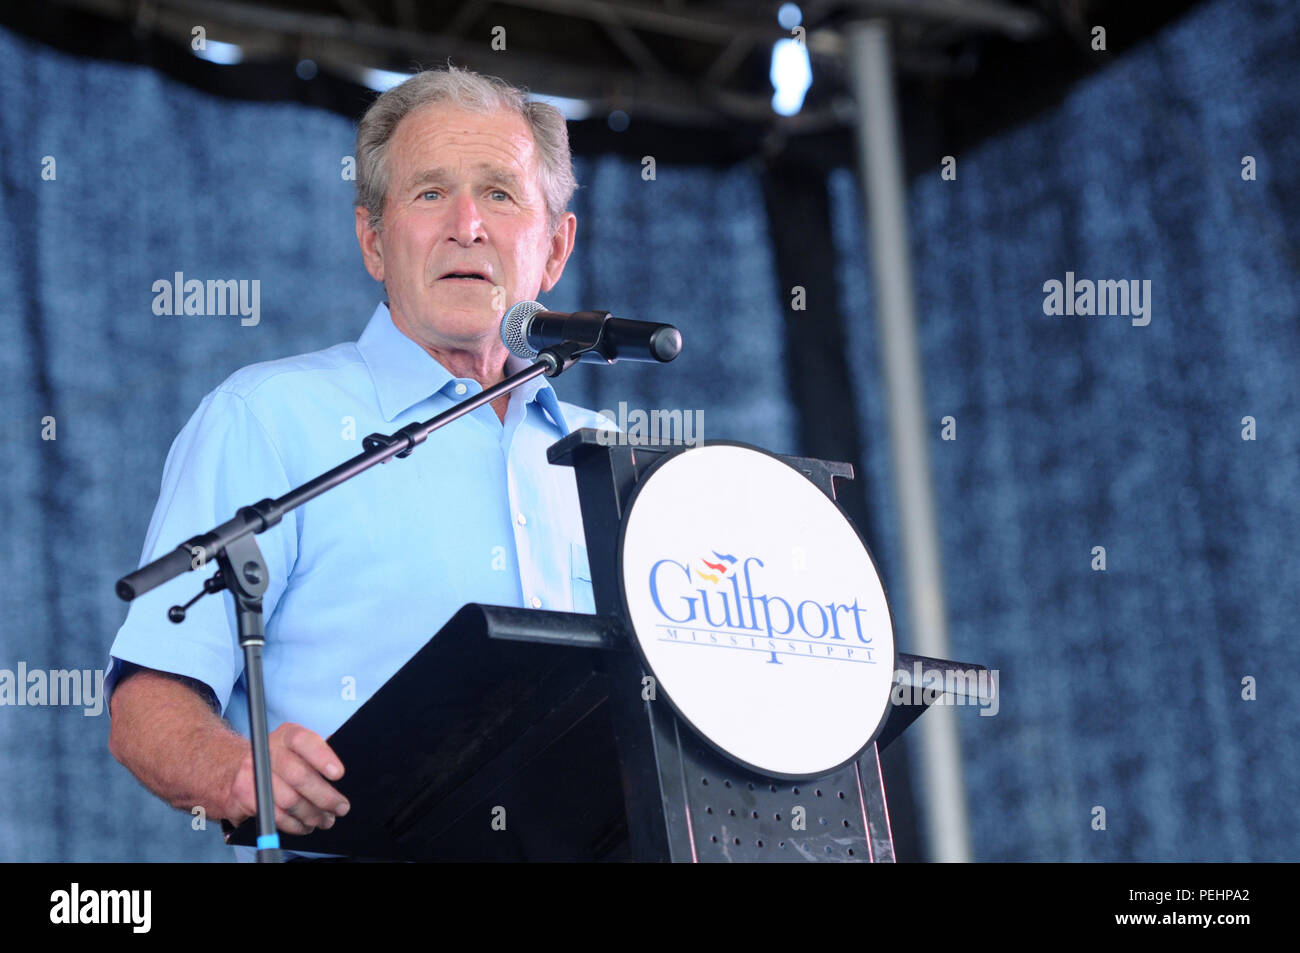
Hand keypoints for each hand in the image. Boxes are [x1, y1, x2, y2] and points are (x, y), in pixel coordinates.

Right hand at [224, 723, 348, 833]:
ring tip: (325, 820)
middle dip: (324, 797)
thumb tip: (343, 767)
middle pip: (299, 776)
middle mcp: (267, 750)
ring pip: (289, 800)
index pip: (304, 741)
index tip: (338, 774)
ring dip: (312, 815)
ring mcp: (253, 772)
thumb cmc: (278, 761)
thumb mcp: (297, 749)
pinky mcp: (244, 795)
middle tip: (341, 808)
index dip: (322, 757)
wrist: (232, 771)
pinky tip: (305, 825)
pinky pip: (276, 816)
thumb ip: (318, 755)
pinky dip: (295, 825)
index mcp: (286, 735)